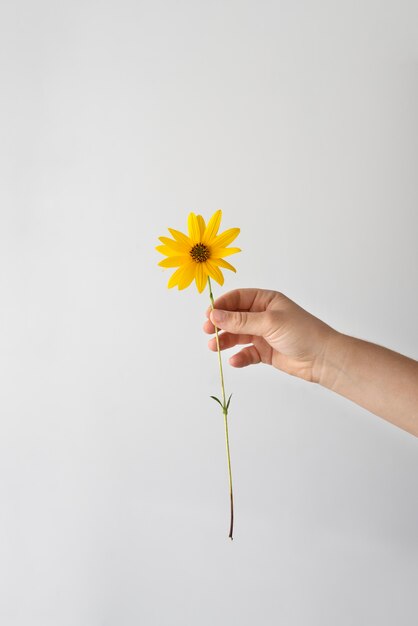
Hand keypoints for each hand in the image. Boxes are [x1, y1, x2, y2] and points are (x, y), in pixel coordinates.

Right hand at [203, 288, 336, 382]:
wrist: (323, 359)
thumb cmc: (302, 332)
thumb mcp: (269, 322)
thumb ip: (240, 320)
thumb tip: (215, 315)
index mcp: (266, 300)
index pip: (237, 298)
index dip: (222, 305)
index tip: (208, 315)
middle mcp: (263, 315)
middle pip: (234, 317)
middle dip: (220, 324)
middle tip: (208, 332)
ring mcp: (264, 334)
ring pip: (238, 335)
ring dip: (225, 341)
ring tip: (214, 347)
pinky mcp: (265, 352)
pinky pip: (246, 353)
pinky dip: (239, 356)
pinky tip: (234, 360)